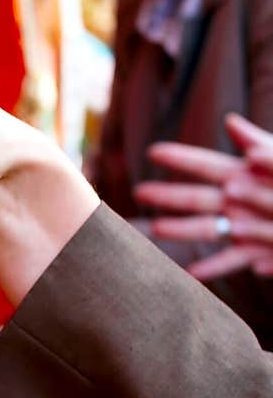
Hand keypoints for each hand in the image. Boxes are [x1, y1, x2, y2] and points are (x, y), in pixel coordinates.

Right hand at [135, 114, 272, 280]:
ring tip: (156, 230)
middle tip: (139, 193)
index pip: (204, 164)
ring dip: (180, 229)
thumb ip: (260, 143)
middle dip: (166, 195)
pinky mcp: (252, 251)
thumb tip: (230, 122)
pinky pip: (228, 261)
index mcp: (242, 173)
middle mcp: (235, 200)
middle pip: (193, 197)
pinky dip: (209, 269)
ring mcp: (240, 226)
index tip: (153, 152)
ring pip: (204, 229)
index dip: (179, 158)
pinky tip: (189, 275)